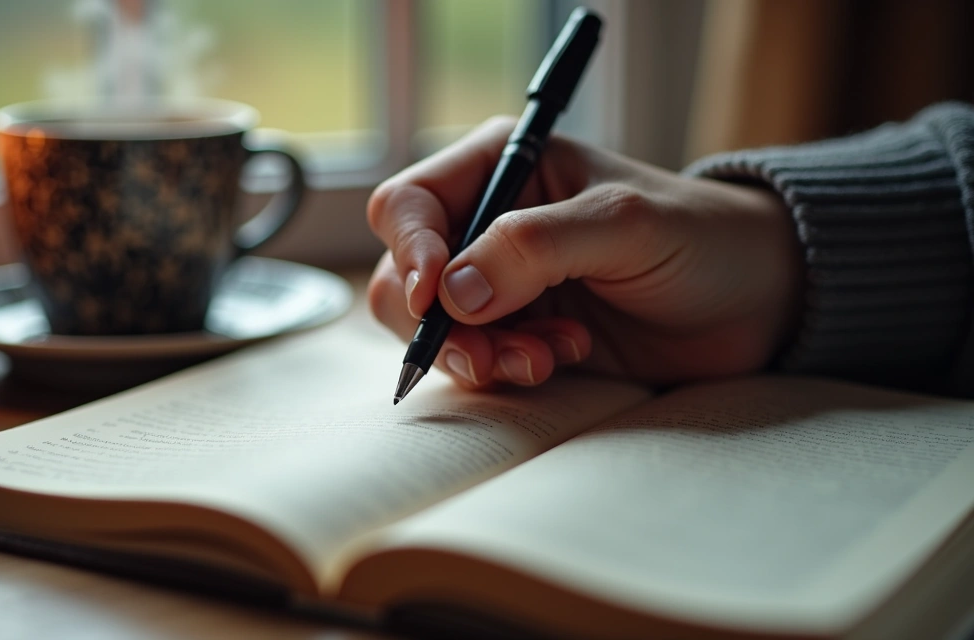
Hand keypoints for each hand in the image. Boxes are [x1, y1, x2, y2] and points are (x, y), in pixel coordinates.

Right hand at [367, 117, 802, 388]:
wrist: (755, 302)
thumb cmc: (700, 238)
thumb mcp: (622, 225)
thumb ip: (535, 248)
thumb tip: (451, 293)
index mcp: (503, 167)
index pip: (410, 204)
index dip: (411, 251)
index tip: (438, 299)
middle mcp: (487, 224)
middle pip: (405, 275)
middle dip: (441, 322)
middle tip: (488, 354)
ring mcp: (499, 284)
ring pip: (434, 328)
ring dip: (478, 353)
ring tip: (546, 359)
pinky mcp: (518, 333)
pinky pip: (474, 360)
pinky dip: (506, 369)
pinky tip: (563, 359)